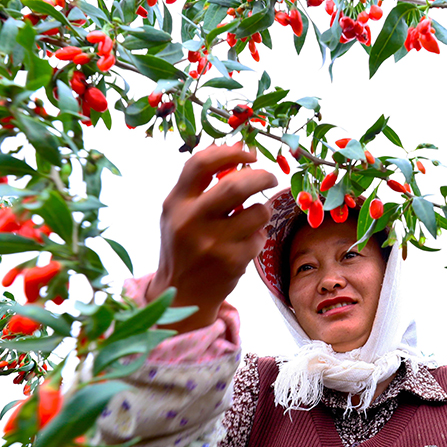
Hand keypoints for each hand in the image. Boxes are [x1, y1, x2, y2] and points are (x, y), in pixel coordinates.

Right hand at [146, 142, 277, 332]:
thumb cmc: (185, 246)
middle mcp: (191, 221)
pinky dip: (258, 236)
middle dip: (261, 175)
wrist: (182, 294)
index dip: (230, 152)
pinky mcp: (232, 261)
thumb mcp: (178, 214)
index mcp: (175, 204)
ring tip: (254, 218)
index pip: (200, 164)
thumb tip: (238, 152)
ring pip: (258, 211)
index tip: (249, 153)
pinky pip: (260, 237)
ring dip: (263, 210)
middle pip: (236, 185)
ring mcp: (213, 243)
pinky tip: (245, 244)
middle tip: (271, 176)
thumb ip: (200, 186)